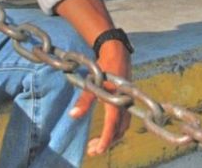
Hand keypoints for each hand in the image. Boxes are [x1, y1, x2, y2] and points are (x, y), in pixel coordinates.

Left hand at [68, 41, 132, 155]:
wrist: (116, 51)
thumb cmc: (103, 66)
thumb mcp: (92, 82)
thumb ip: (84, 99)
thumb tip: (73, 115)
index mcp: (117, 101)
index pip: (112, 126)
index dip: (105, 140)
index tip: (97, 150)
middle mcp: (125, 105)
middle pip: (118, 131)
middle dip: (106, 142)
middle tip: (91, 150)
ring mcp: (128, 104)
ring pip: (122, 128)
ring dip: (111, 138)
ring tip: (95, 144)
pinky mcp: (127, 102)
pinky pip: (123, 121)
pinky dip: (115, 130)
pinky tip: (105, 130)